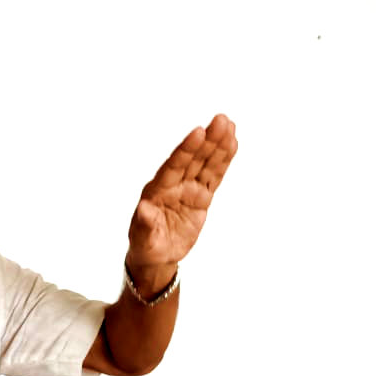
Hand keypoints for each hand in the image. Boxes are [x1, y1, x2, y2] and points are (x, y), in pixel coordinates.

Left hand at [127, 114, 236, 285]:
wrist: (156, 255)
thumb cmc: (146, 245)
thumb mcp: (143, 239)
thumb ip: (144, 224)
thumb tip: (142, 209)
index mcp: (157, 190)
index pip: (174, 166)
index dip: (186, 149)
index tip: (198, 131)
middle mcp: (173, 184)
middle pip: (193, 159)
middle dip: (207, 140)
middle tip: (220, 120)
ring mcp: (188, 189)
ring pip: (206, 163)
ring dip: (218, 145)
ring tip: (230, 126)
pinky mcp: (201, 197)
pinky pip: (214, 176)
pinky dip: (223, 161)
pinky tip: (233, 144)